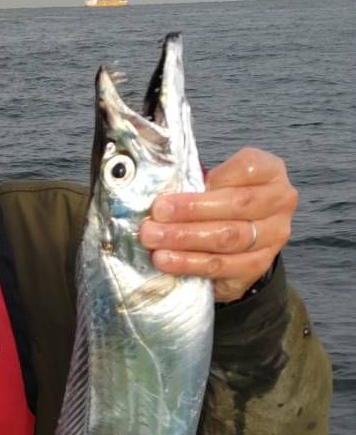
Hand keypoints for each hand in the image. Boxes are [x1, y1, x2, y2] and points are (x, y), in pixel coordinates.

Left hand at [139, 147, 295, 303]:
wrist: (239, 245)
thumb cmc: (222, 203)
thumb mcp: (217, 182)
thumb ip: (199, 182)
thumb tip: (162, 195)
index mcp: (271, 171)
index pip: (247, 168)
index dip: (211, 179)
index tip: (177, 190)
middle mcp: (280, 202)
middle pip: (235, 205)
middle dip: (189, 211)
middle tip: (155, 217)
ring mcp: (273, 237)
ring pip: (227, 238)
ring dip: (185, 239)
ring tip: (154, 240)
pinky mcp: (258, 267)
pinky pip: (221, 266)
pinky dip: (190, 264)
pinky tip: (167, 261)